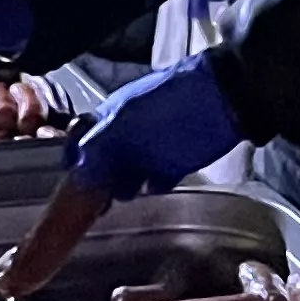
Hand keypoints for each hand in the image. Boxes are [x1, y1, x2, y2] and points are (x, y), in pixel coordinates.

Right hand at [68, 52, 241, 198]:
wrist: (227, 98)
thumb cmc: (171, 108)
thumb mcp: (127, 125)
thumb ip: (98, 148)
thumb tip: (76, 172)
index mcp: (109, 116)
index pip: (79, 137)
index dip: (73, 157)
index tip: (72, 181)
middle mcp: (126, 131)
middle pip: (102, 160)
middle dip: (96, 179)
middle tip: (94, 202)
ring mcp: (151, 146)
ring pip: (126, 171)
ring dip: (123, 186)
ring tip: (122, 197)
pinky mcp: (175, 161)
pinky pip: (155, 178)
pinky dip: (150, 186)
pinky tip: (152, 190)